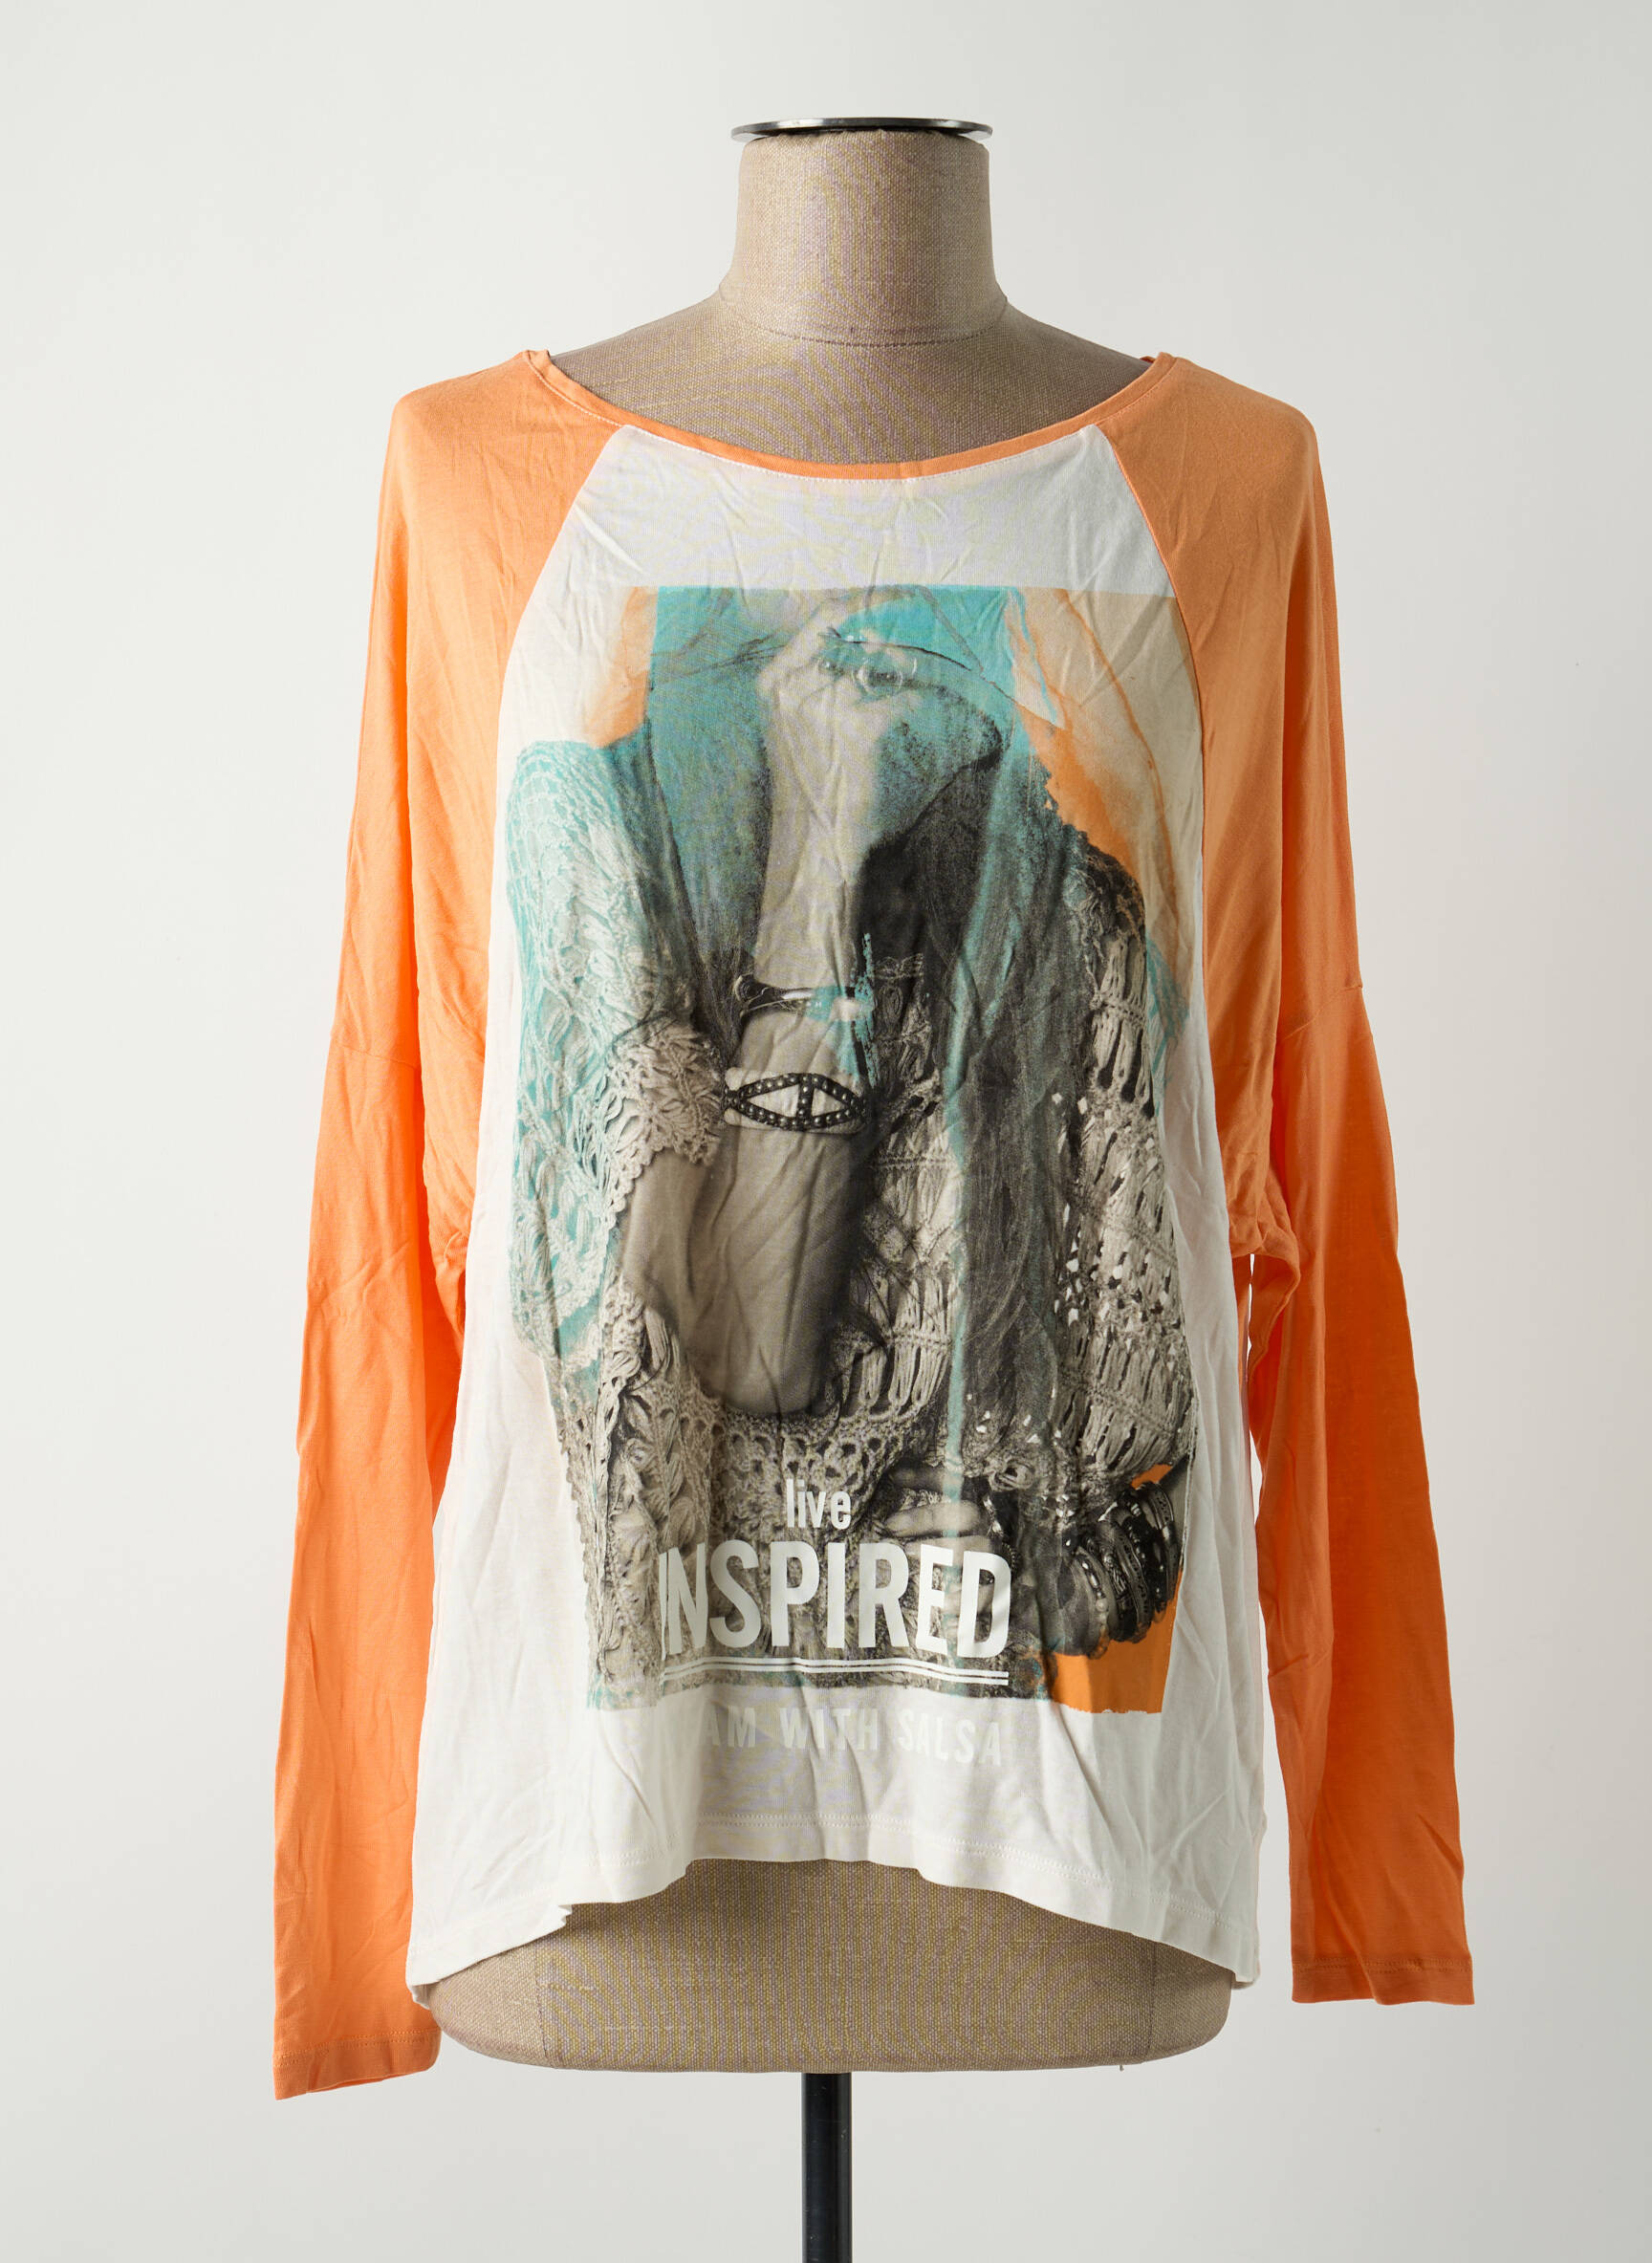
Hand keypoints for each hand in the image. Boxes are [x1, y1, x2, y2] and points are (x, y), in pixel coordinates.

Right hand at [752, 599, 1005, 980]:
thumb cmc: (817, 798)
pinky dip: (936, 704)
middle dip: (906, 647)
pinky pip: (910, 700)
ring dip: (926, 678)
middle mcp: (793, 685)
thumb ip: (833, 688)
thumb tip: (890, 658)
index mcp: (774, 681)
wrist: (812, 853)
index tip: (904, 590)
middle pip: (865, 643)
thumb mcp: (806, 733)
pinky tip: (955, 714)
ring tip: (954, 685)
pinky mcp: (858, 730)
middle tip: (943, 644)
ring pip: (891, 670)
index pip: (825, 617)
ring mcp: (822, 705)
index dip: (869, 599)